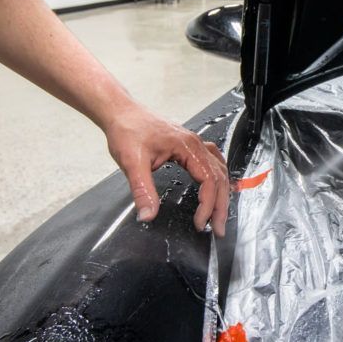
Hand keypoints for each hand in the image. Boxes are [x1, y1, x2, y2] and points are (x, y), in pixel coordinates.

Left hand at [103, 101, 228, 236]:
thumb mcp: (132, 163)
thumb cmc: (127, 130)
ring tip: (218, 214)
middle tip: (218, 228)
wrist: (121, 112)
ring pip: (219, 169)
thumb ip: (143, 190)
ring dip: (221, 193)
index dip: (207, 205)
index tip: (200, 224)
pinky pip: (212, 161)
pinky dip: (217, 177)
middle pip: (219, 177)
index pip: (209, 180)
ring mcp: (193, 143)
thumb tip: (148, 215)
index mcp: (187, 147)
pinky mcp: (187, 145)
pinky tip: (216, 185)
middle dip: (220, 205)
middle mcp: (195, 143)